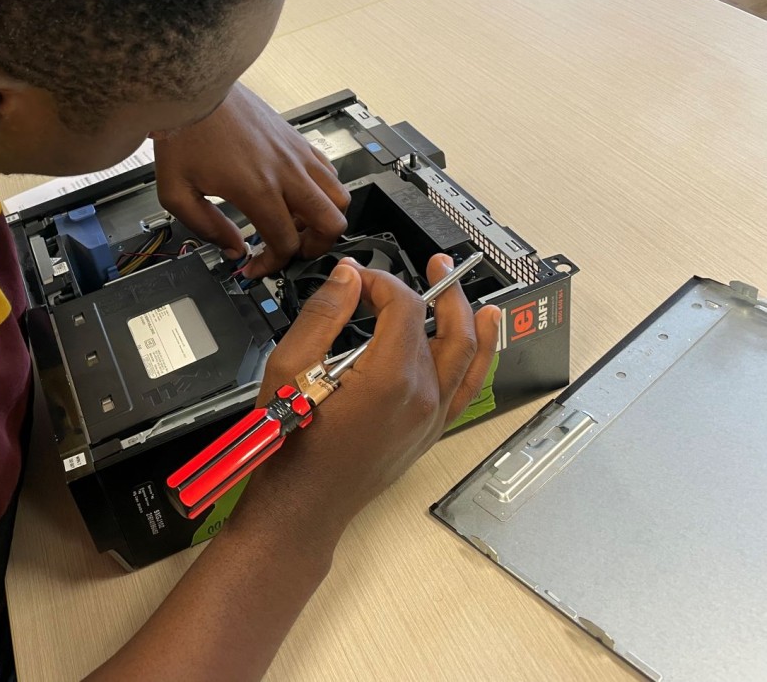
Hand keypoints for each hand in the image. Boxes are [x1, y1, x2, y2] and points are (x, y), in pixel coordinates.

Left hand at [153, 83, 349, 277]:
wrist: (195, 90)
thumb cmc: (185, 133)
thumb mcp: (176, 192)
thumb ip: (205, 227)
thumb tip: (232, 248)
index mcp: (257, 188)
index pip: (285, 243)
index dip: (273, 265)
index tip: (255, 267)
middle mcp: (286, 171)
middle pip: (331, 223)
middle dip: (315, 248)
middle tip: (291, 251)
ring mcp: (297, 154)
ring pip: (340, 197)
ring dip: (324, 219)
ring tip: (296, 225)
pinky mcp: (298, 140)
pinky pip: (330, 172)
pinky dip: (324, 192)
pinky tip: (297, 197)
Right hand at [235, 254, 500, 546]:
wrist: (300, 506)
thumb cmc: (290, 446)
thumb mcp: (289, 369)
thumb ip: (323, 315)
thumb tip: (347, 277)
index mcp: (390, 378)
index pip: (403, 306)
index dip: (381, 281)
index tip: (354, 279)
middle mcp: (421, 397)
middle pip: (443, 325)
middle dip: (439, 289)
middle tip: (435, 264)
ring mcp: (430, 417)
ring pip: (467, 355)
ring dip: (469, 318)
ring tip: (468, 292)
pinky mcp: (428, 432)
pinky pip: (466, 387)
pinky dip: (479, 358)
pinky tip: (482, 340)